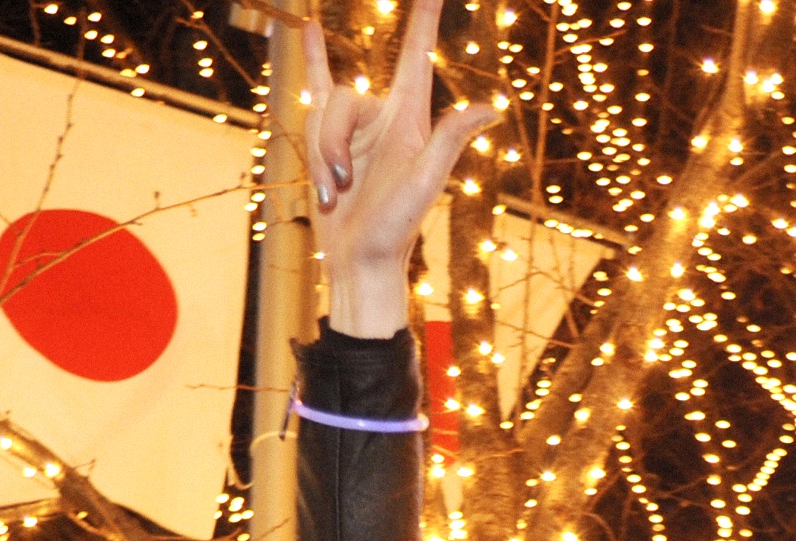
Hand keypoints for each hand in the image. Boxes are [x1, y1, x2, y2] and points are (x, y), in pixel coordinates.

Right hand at [302, 0, 497, 338]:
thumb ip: (448, 138)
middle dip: (331, 143)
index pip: (417, 54)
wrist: (361, 262)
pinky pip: (317, 92)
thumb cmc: (395, 228)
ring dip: (320, 158)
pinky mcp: (328, 142)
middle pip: (346, 96)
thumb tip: (490, 108)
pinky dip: (312, 62)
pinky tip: (305, 29)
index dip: (424, 17)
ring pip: (323, 114)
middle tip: (339, 186)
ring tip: (332, 194)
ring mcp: (355, 130)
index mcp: (410, 121)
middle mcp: (384, 119)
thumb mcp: (424, 182)